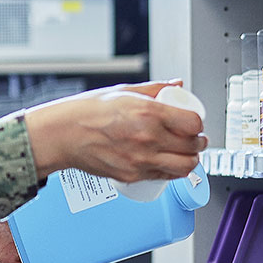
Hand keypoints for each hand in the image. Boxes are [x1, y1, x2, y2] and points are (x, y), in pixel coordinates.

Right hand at [23, 80, 206, 181]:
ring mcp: (141, 160)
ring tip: (184, 152)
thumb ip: (155, 89)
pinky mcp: (133, 176)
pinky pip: (164, 176)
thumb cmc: (87, 111)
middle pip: (193, 147)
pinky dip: (171, 170)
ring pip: (185, 167)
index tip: (194, 122)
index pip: (193, 124)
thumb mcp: (124, 90)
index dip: (198, 123)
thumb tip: (177, 85)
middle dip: (198, 142)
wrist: (63, 134)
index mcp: (148, 113)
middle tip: (194, 138)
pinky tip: (165, 160)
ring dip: (190, 160)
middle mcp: (148, 138)